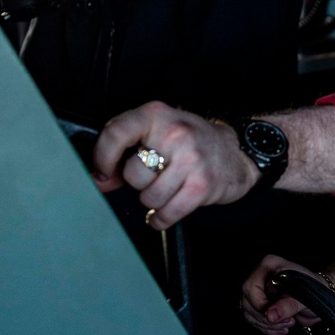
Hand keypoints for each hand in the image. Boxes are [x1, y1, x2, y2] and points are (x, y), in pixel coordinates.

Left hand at [92, 101, 257, 227]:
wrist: (236, 152)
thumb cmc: (191, 143)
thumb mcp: (158, 135)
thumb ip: (126, 154)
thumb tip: (98, 179)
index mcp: (156, 115)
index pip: (116, 133)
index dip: (102, 158)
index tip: (102, 172)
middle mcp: (174, 133)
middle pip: (132, 174)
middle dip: (138, 183)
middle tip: (153, 177)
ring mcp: (191, 159)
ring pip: (149, 196)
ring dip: (153, 201)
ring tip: (165, 190)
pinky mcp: (202, 184)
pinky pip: (167, 212)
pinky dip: (160, 219)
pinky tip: (162, 213)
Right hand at [240, 255, 324, 334]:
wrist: (323, 297)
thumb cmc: (316, 290)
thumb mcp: (305, 298)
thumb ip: (288, 305)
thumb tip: (270, 315)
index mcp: (269, 265)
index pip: (252, 288)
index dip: (262, 306)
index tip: (279, 315)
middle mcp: (261, 276)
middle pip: (248, 302)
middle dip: (266, 318)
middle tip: (287, 321)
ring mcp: (259, 290)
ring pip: (249, 313)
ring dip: (267, 325)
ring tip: (287, 324)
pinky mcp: (261, 304)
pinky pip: (254, 320)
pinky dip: (267, 328)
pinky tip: (282, 328)